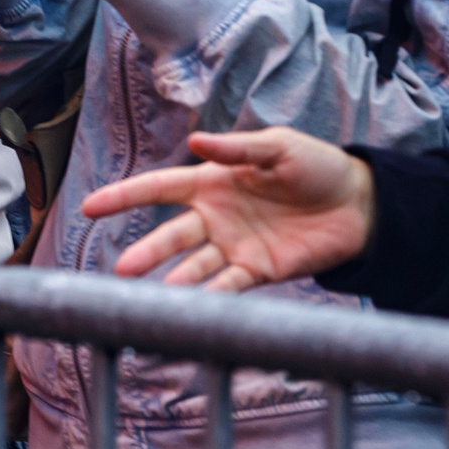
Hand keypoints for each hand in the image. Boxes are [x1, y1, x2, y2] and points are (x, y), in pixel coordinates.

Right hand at [81, 128, 375, 291]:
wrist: (358, 203)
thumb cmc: (314, 166)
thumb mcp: (278, 147)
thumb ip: (237, 149)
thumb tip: (195, 140)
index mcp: (212, 181)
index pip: (159, 189)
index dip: (124, 197)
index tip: (89, 207)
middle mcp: (215, 217)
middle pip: (172, 235)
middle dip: (146, 252)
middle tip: (122, 270)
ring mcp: (234, 246)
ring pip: (195, 267)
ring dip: (175, 281)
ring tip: (153, 296)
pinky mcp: (258, 271)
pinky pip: (229, 287)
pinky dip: (212, 298)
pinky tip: (195, 309)